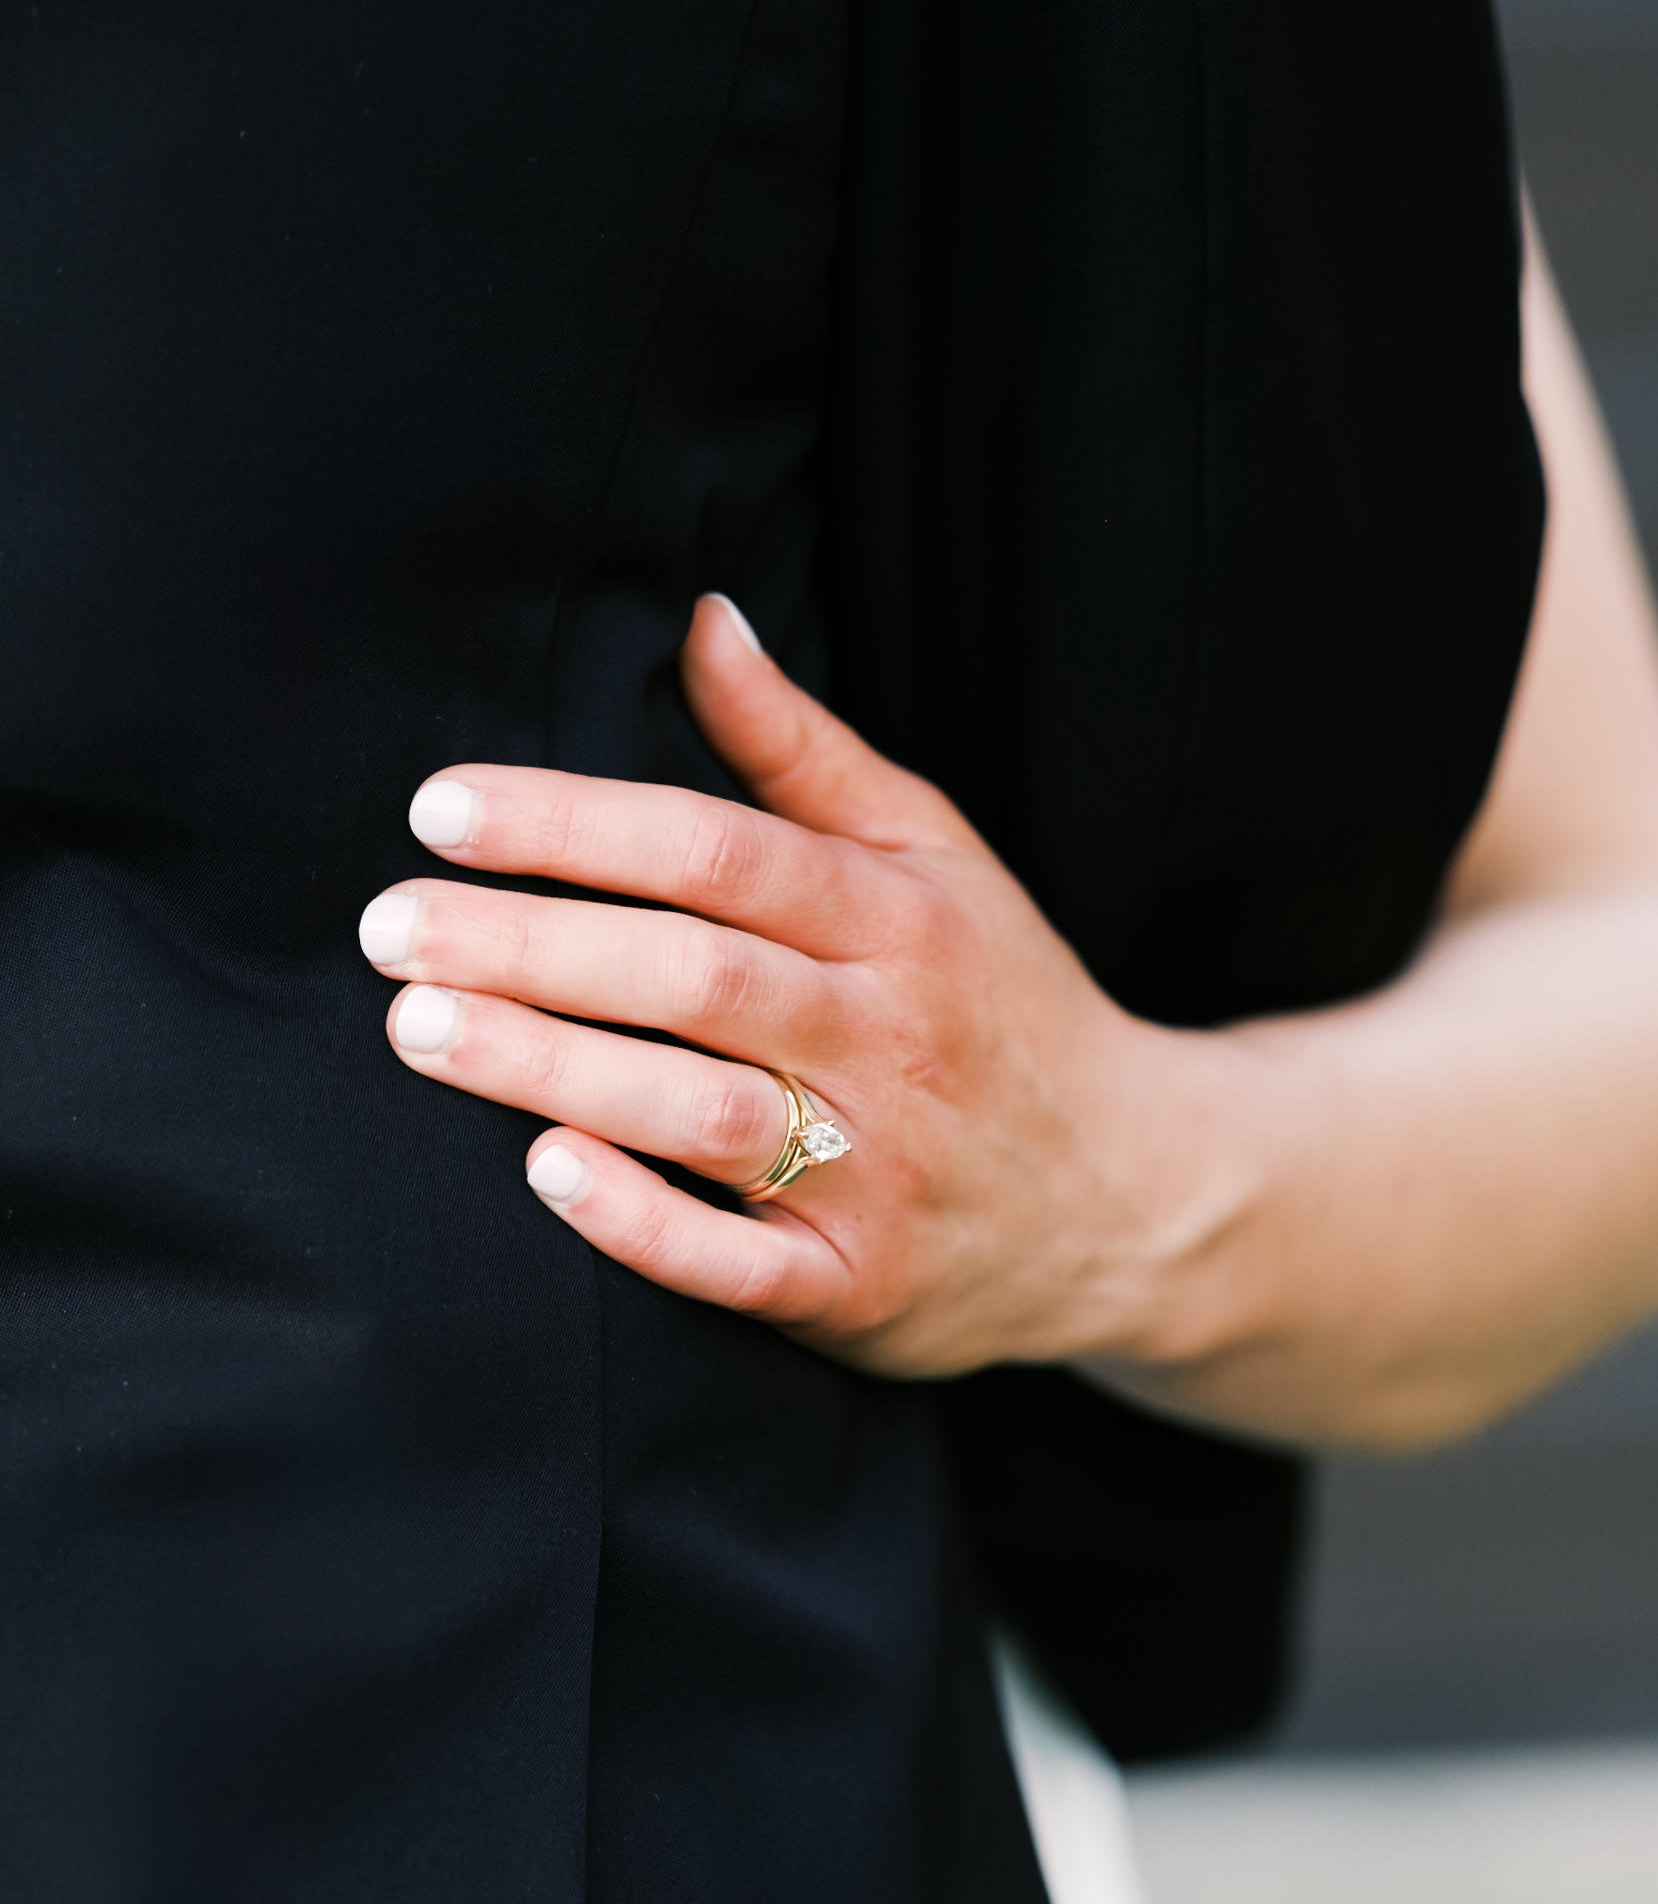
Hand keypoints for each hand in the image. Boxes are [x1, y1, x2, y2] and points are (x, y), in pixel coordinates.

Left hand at [357, 595, 1224, 1377]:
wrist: (1134, 1195)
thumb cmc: (1000, 1002)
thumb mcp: (935, 855)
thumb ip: (806, 752)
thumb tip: (700, 617)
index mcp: (900, 916)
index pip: (718, 850)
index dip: (573, 824)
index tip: (439, 811)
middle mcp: (893, 1035)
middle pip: (696, 974)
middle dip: (529, 944)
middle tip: (388, 929)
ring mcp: (881, 1168)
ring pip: (706, 1112)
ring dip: (554, 1069)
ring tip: (420, 1031)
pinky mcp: (861, 1286)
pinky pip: (744, 1263)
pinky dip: (645, 1222)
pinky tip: (546, 1171)